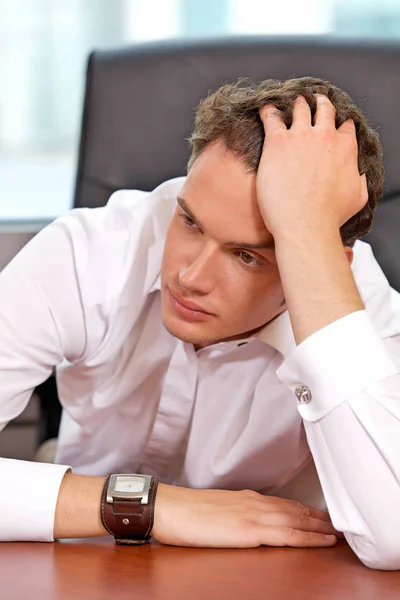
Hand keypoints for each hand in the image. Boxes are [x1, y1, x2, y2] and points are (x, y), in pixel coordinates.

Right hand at [152, 484, 338, 547]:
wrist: (169, 507)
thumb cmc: (186, 511)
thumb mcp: (215, 509)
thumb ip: (234, 513)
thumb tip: (242, 521)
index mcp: (246, 499)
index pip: (283, 504)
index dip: (305, 511)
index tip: (320, 516)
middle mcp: (254, 503)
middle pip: (295, 510)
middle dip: (318, 518)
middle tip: (338, 524)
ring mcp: (254, 516)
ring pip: (297, 521)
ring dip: (320, 526)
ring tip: (337, 532)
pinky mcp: (250, 530)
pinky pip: (287, 534)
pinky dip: (308, 537)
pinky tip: (321, 540)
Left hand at [257, 94, 367, 238]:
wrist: (306, 225)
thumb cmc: (330, 217)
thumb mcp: (358, 197)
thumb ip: (359, 179)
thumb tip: (358, 173)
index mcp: (346, 147)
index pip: (345, 126)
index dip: (339, 123)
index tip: (333, 124)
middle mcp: (325, 136)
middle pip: (323, 109)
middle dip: (319, 103)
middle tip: (312, 101)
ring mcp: (300, 136)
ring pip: (299, 108)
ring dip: (295, 103)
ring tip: (289, 102)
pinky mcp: (277, 142)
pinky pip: (271, 116)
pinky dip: (268, 109)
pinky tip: (264, 109)